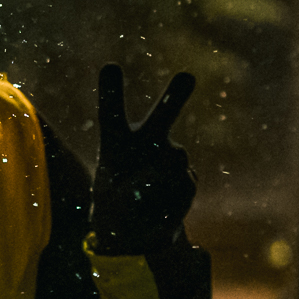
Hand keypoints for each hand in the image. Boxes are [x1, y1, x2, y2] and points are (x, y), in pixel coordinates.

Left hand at [90, 64, 196, 254]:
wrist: (139, 231)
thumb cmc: (115, 211)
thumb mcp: (111, 209)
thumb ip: (130, 192)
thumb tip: (162, 174)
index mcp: (116, 143)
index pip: (112, 114)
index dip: (111, 92)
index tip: (110, 67)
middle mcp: (146, 143)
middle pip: (162, 116)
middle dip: (175, 96)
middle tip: (187, 76)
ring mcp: (171, 159)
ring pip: (175, 161)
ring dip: (162, 179)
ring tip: (144, 202)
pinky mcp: (189, 179)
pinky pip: (184, 186)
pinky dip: (171, 205)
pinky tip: (160, 211)